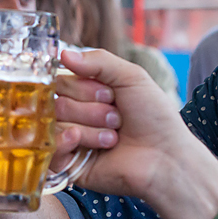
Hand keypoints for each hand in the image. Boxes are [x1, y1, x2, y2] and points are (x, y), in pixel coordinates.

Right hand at [51, 50, 217, 218]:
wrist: (167, 157)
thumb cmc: (154, 118)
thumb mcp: (131, 77)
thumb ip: (98, 60)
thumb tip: (62, 54)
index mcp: (85, 95)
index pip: (60, 82)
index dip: (82, 87)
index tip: (109, 95)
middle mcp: (75, 116)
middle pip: (56, 103)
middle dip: (89, 110)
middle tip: (116, 119)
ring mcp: (70, 140)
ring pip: (55, 123)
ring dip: (89, 128)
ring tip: (113, 138)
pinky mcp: (68, 165)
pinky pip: (50, 147)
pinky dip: (67, 142)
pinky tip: (82, 143)